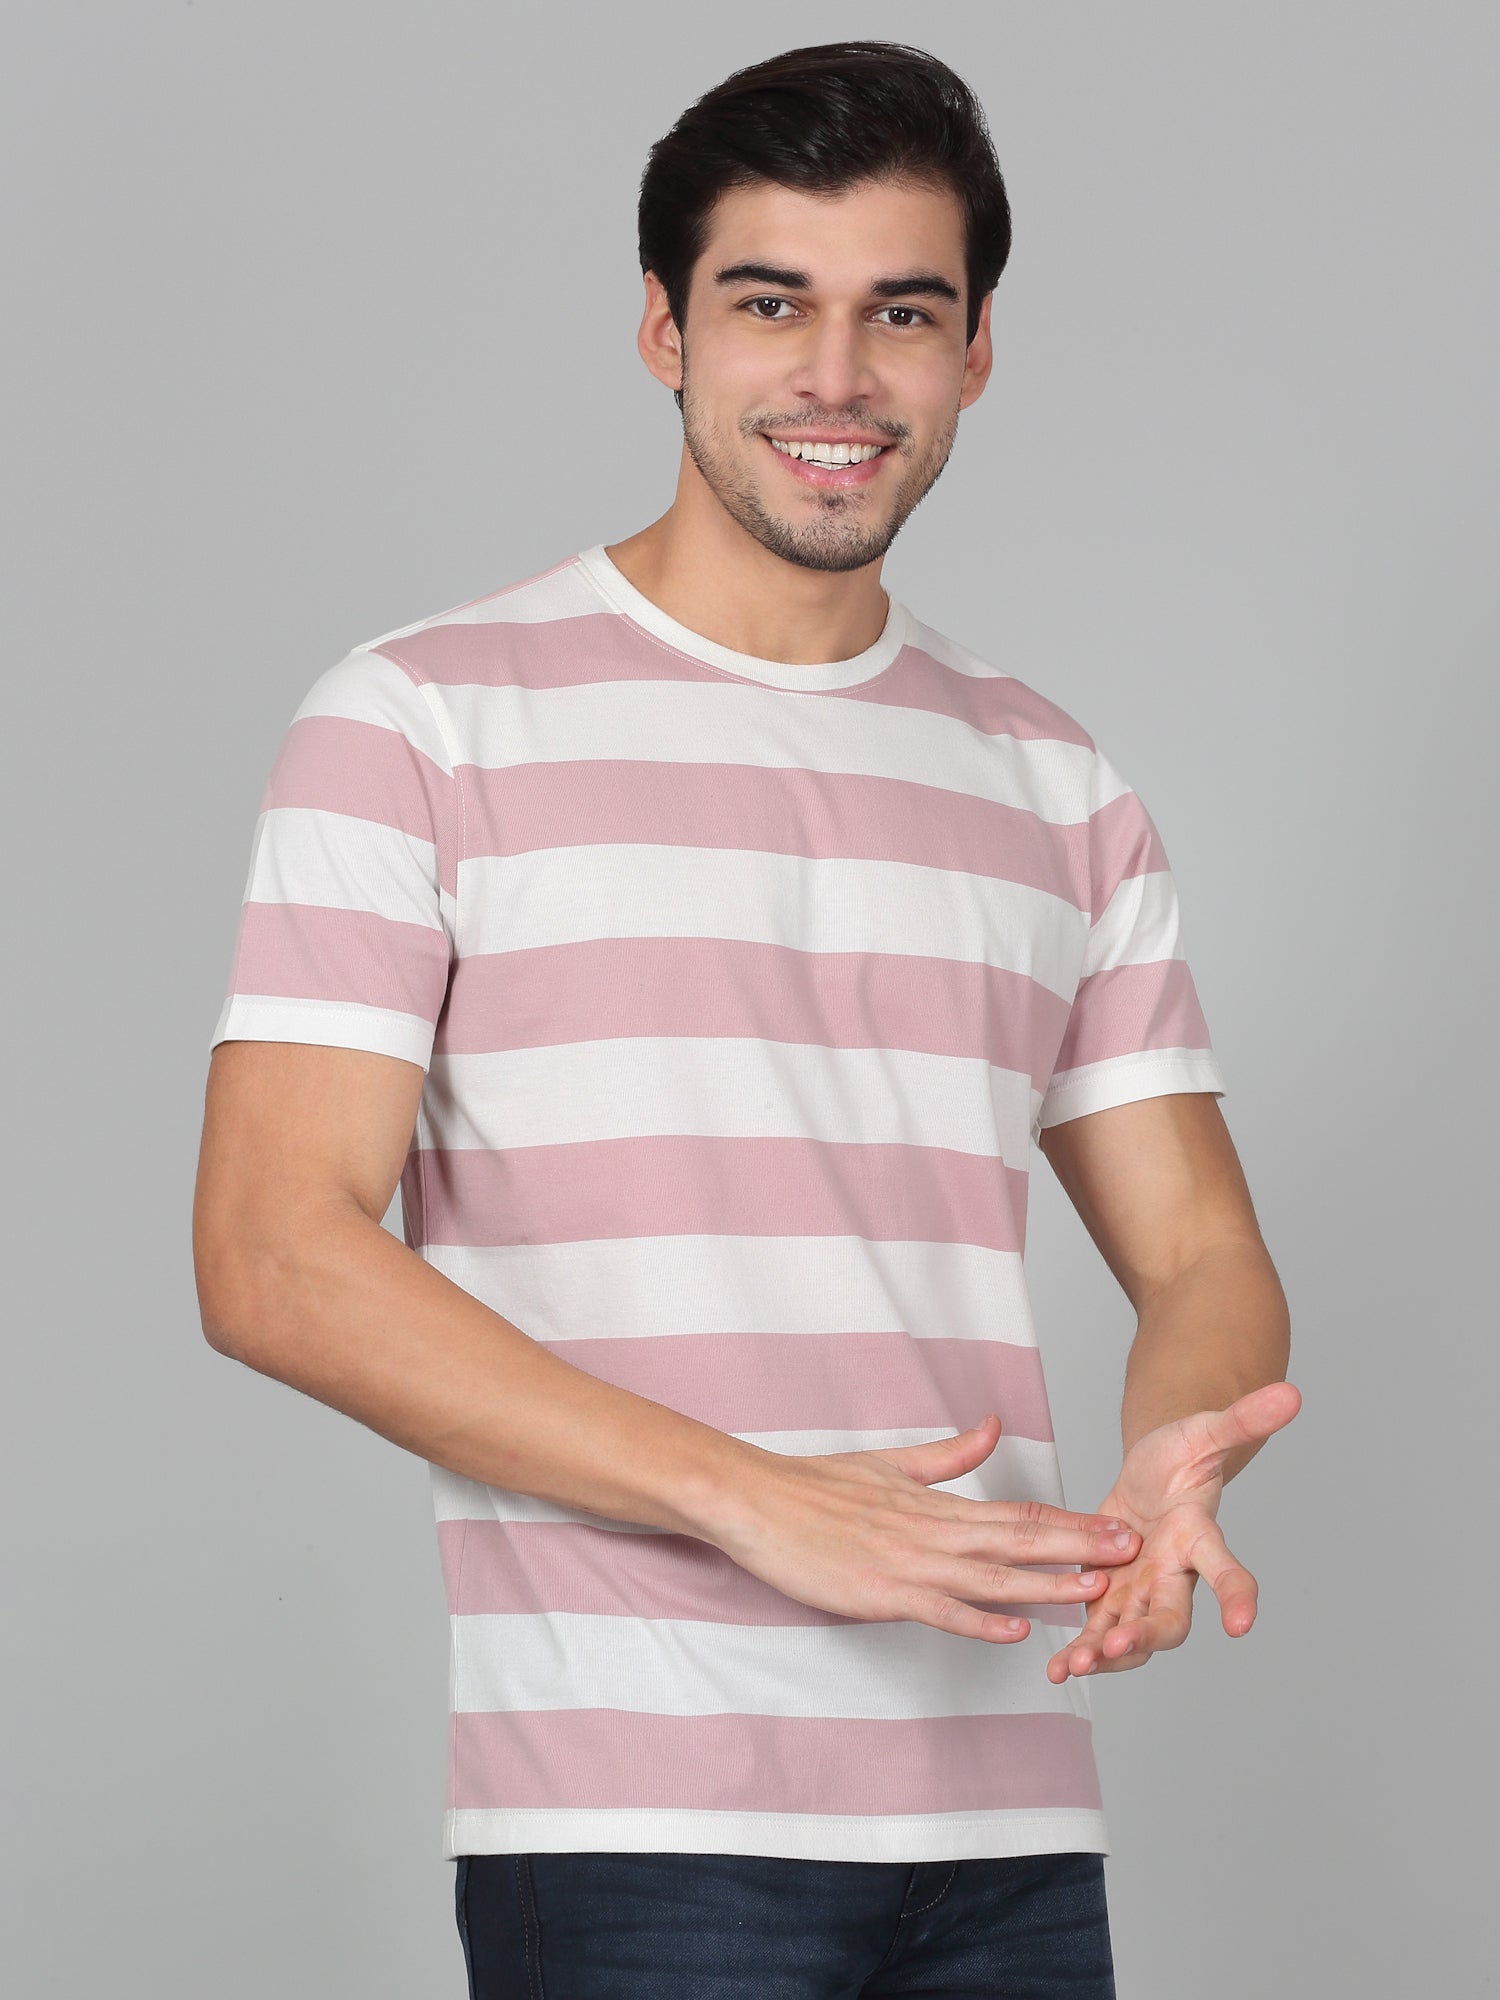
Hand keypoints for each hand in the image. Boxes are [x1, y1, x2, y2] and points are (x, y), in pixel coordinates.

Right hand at [711, 1414, 1143, 1644]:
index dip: (1072, 1524)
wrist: (754, 1499)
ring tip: (1094, 1591)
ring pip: (988, 1577)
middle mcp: (931, 1533)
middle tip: (1132, 1552)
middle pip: (1017, 1541)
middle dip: (1079, 1549)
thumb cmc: (815, 1485)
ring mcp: (906, 1563)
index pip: (1019, 1514)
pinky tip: (1014, 1630)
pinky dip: (977, 1620)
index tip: (1118, 1528)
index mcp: (936, 1505)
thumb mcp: (890, 1463)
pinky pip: (938, 1609)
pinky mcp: (879, 1592)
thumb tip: (993, 1427)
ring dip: (1044, 1585)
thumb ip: (948, 1454)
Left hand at [1045, 1381, 1301, 1683]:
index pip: (1226, 1568)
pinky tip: (1058, 1670)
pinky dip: (1080, 1651)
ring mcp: (1141, 1587)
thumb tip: (1292, 1393)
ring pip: (1129, 1633)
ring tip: (1073, 1666)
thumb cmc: (1185, 1450)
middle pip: (1170, 1618)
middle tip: (1119, 1646)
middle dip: (1146, 1636)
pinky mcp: (1110, 1592)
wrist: (1156, 1470)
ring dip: (1103, 1653)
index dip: (1237, 1594)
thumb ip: (1243, 1418)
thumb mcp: (1205, 1428)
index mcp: (1198, 1536)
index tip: (1242, 1624)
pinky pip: (1096, 1629)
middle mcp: (1175, 1573)